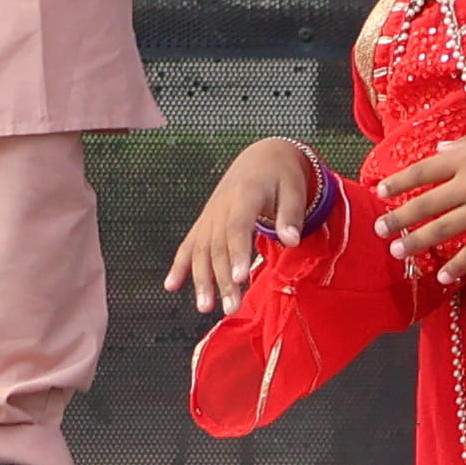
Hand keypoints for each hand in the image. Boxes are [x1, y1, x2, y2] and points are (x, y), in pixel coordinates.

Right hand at [162, 138, 327, 315]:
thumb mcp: (294, 188)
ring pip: (201, 249)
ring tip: (205, 307)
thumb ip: (291, 215)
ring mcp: (210, 215)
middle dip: (222, 278)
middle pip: (218, 245)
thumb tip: (291, 241)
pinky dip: (179, 265)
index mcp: (245, 194)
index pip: (238, 226)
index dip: (238, 252)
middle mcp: (221, 206)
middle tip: (230, 308)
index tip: (241, 278)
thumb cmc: (282, 175)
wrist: (261, 156)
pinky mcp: (205, 221)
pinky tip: (171, 286)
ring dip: (201, 279)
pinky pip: (189, 244)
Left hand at [366, 126, 465, 276]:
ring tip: (397, 251)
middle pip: (425, 204)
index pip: (422, 170)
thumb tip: (439, 149)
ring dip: (416, 242)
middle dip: (398, 218)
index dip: (399, 181)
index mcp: (465, 158)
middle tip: (379, 229)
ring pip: (442, 230)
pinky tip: (442, 276)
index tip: (381, 190)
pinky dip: (456, 265)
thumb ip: (465, 145)